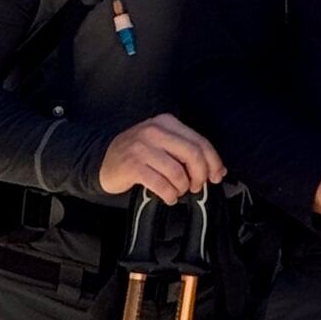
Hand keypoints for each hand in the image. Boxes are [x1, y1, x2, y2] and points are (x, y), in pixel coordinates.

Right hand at [98, 114, 225, 203]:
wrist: (102, 160)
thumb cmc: (138, 154)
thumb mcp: (162, 143)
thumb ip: (186, 151)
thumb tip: (217, 170)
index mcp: (167, 122)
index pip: (200, 141)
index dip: (214, 161)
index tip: (217, 176)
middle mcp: (155, 131)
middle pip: (193, 155)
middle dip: (200, 175)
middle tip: (197, 186)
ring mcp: (142, 147)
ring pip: (178, 172)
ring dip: (182, 187)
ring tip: (178, 191)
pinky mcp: (133, 166)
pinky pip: (161, 184)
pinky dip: (169, 195)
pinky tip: (168, 197)